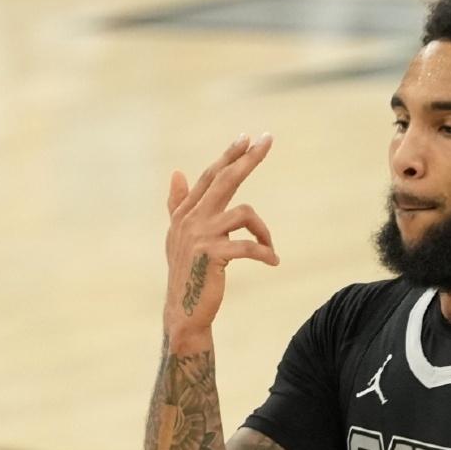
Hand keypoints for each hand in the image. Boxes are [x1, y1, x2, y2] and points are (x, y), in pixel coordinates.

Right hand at [164, 131, 279, 342]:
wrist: (184, 312)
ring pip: (244, 213)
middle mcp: (191, 219)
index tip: (247, 138)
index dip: (228, 156)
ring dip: (263, 230)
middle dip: (247, 159)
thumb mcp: (179, 236)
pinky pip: (248, 246)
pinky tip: (273, 261)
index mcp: (185, 213)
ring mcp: (201, 236)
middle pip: (224, 180)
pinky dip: (265, 253)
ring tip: (270, 248)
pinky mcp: (213, 255)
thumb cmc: (187, 273)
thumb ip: (178, 204)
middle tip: (267, 140)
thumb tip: (177, 172)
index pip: (210, 176)